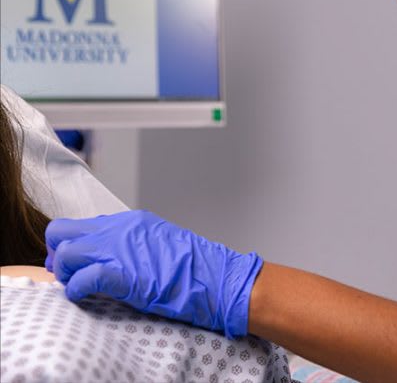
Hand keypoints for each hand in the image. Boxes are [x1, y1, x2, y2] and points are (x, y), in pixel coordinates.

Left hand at [45, 210, 262, 338]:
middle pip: (61, 232)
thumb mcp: (160, 242)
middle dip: (58, 255)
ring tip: (80, 286)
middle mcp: (121, 230)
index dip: (68, 245)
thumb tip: (106, 256)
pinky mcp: (124, 275)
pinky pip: (81, 279)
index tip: (74, 264)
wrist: (218, 278)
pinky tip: (87, 295)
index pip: (78, 224)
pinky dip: (76, 289)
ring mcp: (121, 250)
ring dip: (66, 273)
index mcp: (131, 221)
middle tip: (70, 274)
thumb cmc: (195, 267)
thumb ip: (130, 243)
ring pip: (65, 253)